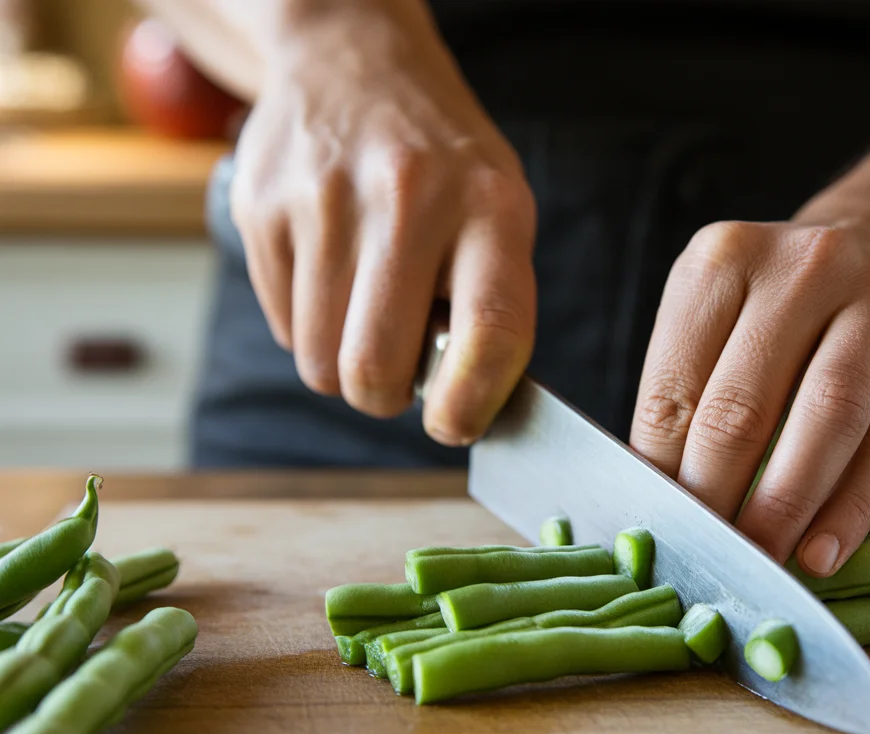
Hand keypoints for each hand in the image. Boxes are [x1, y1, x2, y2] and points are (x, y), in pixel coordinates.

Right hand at [229, 2, 535, 443]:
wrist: (351, 63)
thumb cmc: (443, 164)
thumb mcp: (499, 211)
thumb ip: (492, 308)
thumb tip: (465, 412)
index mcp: (489, 207)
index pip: (488, 330)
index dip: (469, 403)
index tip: (454, 425)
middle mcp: (408, 199)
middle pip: (375, 369)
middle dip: (385, 395)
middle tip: (400, 370)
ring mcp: (325, 201)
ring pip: (320, 363)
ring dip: (344, 363)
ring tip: (368, 307)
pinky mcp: (261, 208)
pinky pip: (283, 328)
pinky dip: (309, 325)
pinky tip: (331, 270)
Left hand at [629, 217, 869, 576]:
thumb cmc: (780, 313)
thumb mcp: (718, 323)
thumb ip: (686, 398)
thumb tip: (655, 502)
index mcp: (725, 258)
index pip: (676, 385)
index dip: (661, 469)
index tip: (657, 527)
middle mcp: (804, 267)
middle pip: (744, 404)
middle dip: (717, 495)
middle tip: (705, 555)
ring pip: (828, 419)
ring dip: (787, 505)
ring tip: (762, 559)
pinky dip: (853, 508)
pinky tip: (823, 552)